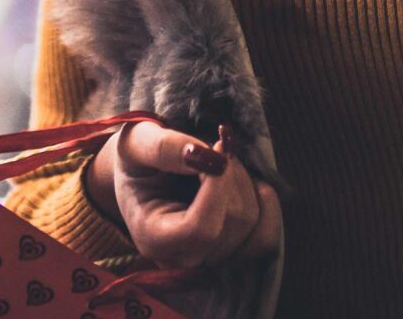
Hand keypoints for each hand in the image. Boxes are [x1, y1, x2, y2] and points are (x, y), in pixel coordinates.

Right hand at [87, 118, 281, 269]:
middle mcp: (183, 259)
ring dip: (245, 182)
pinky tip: (247, 181)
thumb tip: (206, 155)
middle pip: (232, 222)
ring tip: (221, 163)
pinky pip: (266, 235)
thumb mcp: (136, 144)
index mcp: (152, 238)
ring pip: (252, 224)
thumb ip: (163, 147)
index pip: (201, 229)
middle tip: (214, 145)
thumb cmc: (137, 159)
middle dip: (231, 173)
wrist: (144, 176)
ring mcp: (210, 259)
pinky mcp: (232, 251)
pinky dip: (265, 202)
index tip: (219, 145)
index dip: (218, 185)